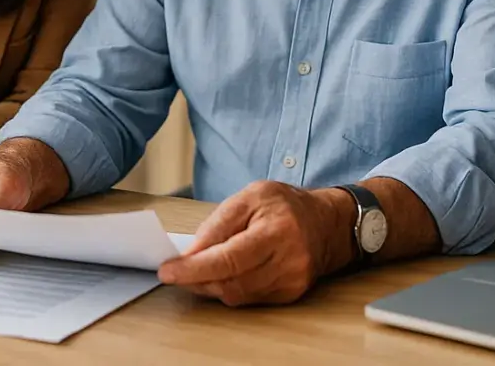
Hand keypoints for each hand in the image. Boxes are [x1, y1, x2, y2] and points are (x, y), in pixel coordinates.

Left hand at [157, 181, 351, 306]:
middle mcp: (288, 259)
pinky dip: (230, 288)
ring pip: (237, 295)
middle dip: (197, 278)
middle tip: (176, 271)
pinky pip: (250, 299)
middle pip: (231, 281)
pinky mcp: (291, 293)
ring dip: (211, 285)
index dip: (194, 268)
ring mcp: (292, 280)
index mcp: (277, 229)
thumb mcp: (250, 196)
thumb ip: (219, 222)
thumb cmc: (285, 205)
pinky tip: (224, 275)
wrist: (326, 223)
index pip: (229, 258)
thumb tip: (191, 252)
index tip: (168, 271)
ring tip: (199, 270)